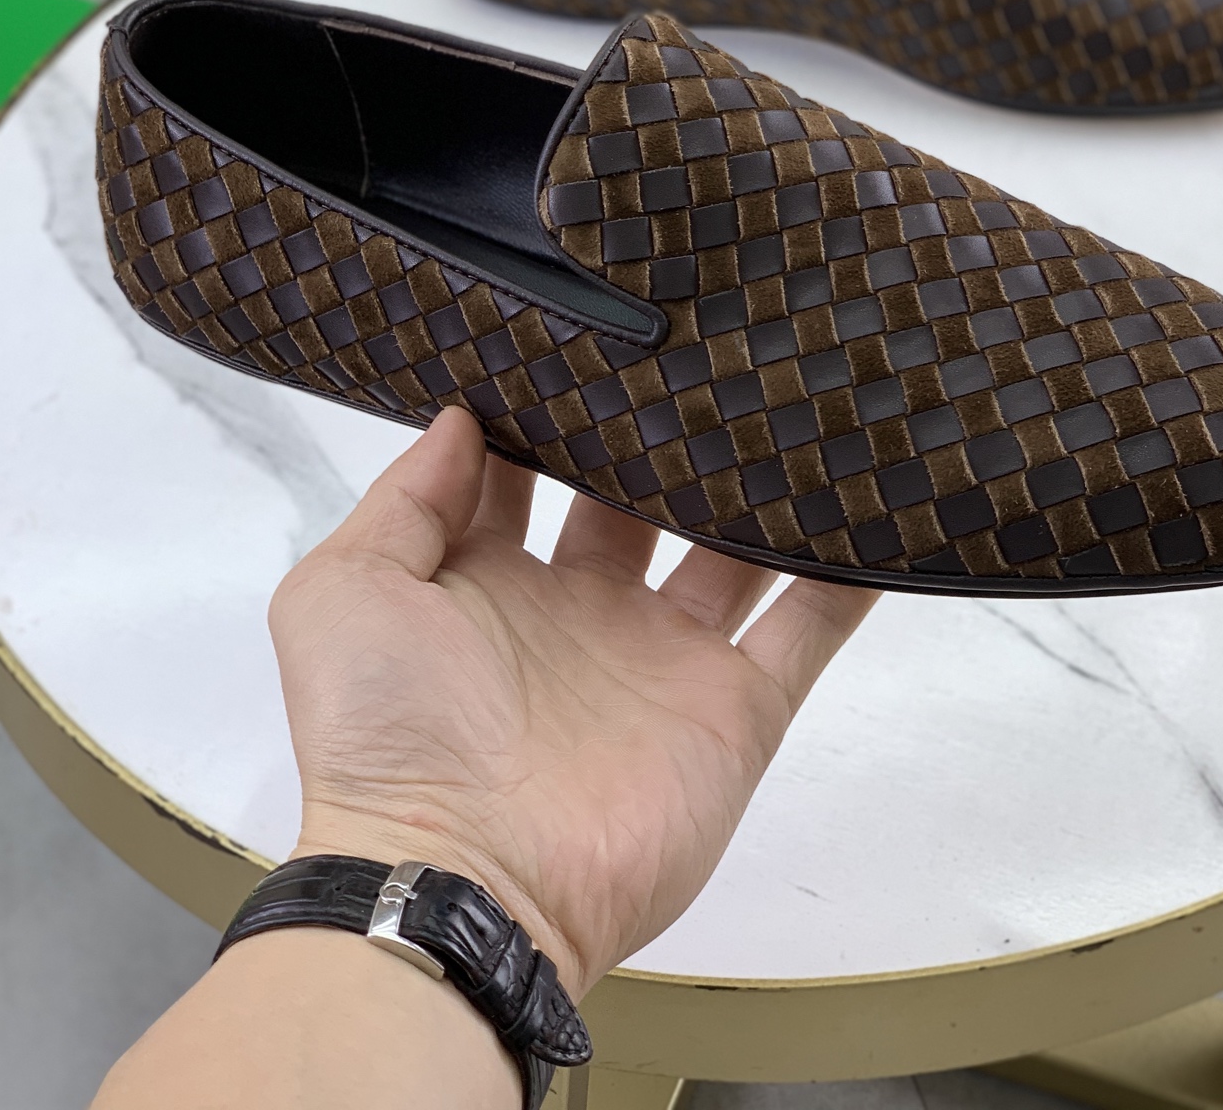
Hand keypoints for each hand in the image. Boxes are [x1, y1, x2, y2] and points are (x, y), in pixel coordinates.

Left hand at [272, 407, 878, 997]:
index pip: (528, 475)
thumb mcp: (343, 594)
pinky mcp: (733, 710)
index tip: (584, 338)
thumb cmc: (384, 738)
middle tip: (702, 352)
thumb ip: (403, 498)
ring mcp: (663, 660)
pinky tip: (879, 510)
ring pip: (731, 553)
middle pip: (638, 501)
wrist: (464, 884)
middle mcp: (581, 611)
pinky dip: (845, 578)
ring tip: (800, 404)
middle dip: (664, 437)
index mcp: (488, 581)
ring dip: (761, 491)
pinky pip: (806, 631)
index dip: (549, 412)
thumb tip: (456, 416)